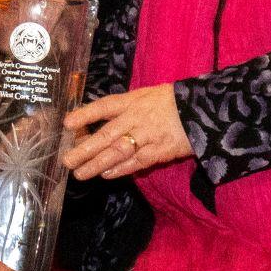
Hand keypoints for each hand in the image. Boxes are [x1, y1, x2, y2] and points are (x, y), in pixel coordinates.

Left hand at [62, 83, 193, 180]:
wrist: (204, 110)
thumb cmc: (169, 102)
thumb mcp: (144, 96)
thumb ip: (122, 108)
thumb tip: (96, 122)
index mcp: (132, 101)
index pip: (104, 106)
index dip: (85, 114)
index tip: (66, 123)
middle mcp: (137, 118)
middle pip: (106, 134)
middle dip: (84, 149)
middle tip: (66, 160)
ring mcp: (149, 135)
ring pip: (118, 152)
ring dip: (97, 164)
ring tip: (80, 174)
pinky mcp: (161, 151)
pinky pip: (137, 162)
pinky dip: (121, 169)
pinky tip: (106, 175)